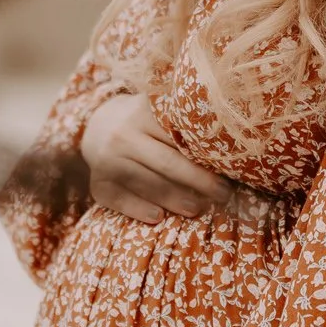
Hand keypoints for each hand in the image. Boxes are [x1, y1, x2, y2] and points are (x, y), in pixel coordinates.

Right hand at [80, 94, 230, 224]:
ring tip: (198, 208)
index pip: (179, 137)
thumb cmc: (141, 120)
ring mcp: (106, 161)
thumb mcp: (156, 110)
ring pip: (147, 185)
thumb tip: (230, 137)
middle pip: (168, 164)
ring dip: (176, 200)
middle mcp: (123, 136)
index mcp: (142, 113)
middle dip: (200, 182)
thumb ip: (181, 118)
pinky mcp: (98, 184)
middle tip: (223, 194)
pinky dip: (140, 210)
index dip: (206, 156)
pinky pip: (121, 201)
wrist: (95, 126)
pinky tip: (159, 217)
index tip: (229, 170)